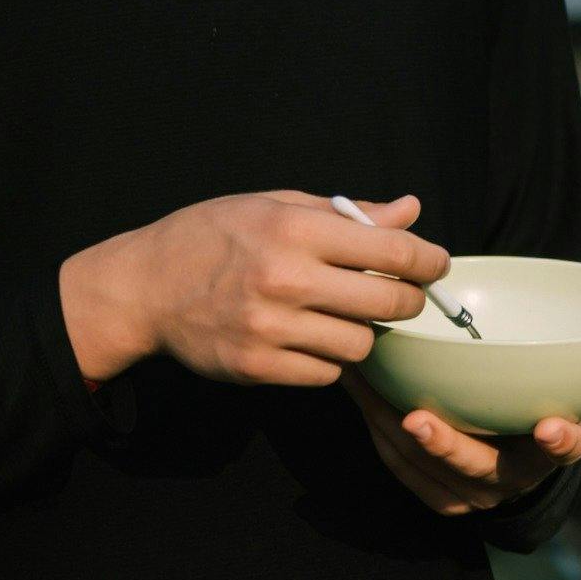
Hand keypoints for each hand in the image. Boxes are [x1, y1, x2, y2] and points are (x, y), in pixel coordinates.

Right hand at [59, 190, 449, 387]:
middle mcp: (285, 280)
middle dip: (407, 301)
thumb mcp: (276, 205)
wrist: (144, 287)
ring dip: (362, 333)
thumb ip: (349, 213)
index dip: (428, 261)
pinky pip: (324, 374)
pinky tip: (311, 338)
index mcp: (295, 230)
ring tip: (343, 315)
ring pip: (360, 345)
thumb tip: (411, 210)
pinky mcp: (255, 367)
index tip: (435, 265)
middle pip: (389, 305)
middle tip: (401, 296)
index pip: (392, 252)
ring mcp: (269, 328)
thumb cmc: (214, 236)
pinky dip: (328, 360)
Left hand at [345, 374, 580, 515]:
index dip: (559, 441)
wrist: (518, 463)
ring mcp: (471, 496)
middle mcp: (510, 481)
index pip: (562, 450)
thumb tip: (553, 316)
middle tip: (415, 418)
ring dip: (388, 424)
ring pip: (425, 466)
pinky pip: (402, 467)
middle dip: (443, 444)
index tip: (550, 428)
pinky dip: (378, 430)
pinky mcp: (440, 499)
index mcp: (547, 454)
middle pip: (477, 466)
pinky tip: (362, 395)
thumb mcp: (554, 400)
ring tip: (363, 382)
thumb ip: (549, 379)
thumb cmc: (533, 414)